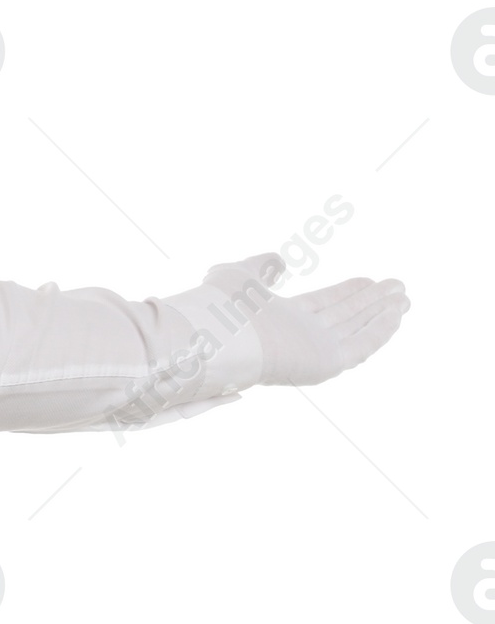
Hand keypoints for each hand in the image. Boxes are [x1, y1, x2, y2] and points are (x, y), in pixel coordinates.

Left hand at [203, 252, 409, 386]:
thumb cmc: (220, 305)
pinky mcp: (325, 363)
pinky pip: (359, 347)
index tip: (369, 279)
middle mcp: (301, 336)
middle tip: (399, 286)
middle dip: (372, 302)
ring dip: (382, 314)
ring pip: (356, 329)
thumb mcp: (239, 274)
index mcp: (282, 318)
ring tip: (405, 298)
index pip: (324, 303)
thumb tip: (278, 260)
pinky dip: (379, 332)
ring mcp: (314, 350)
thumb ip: (259, 265)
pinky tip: (397, 316)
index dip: (348, 291)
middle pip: (345, 316)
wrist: (218, 332)